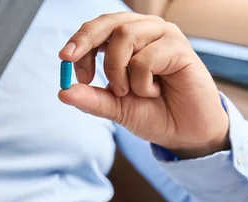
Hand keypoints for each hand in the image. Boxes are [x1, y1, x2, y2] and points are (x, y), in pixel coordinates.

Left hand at [59, 12, 229, 158]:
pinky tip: (155, 92)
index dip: (79, 42)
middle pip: (109, 22)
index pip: (97, 29)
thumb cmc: (153, 113)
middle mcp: (145, 31)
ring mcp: (163, 36)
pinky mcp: (180, 47)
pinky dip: (141, 82)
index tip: (65, 61)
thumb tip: (63, 91)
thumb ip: (91, 99)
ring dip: (117, 70)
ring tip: (129, 92)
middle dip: (86, 40)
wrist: (184, 132)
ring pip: (124, 36)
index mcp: (127, 40)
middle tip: (69, 58)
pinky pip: (145, 58)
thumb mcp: (115, 108)